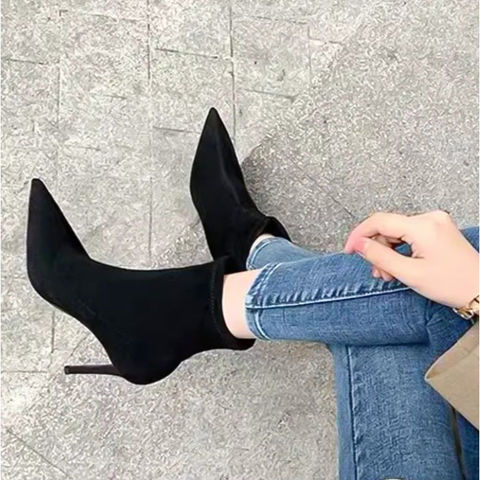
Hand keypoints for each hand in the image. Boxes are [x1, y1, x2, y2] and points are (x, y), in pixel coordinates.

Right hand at [344, 211, 478, 307]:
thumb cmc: (453, 284)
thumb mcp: (409, 273)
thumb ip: (379, 256)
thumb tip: (358, 244)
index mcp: (423, 226)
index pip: (379, 221)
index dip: (359, 235)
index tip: (349, 250)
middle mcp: (429, 218)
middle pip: (388, 227)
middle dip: (377, 250)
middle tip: (378, 272)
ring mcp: (435, 222)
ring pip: (396, 233)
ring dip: (388, 252)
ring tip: (389, 274)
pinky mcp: (437, 229)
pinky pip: (408, 235)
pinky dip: (400, 250)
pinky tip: (399, 265)